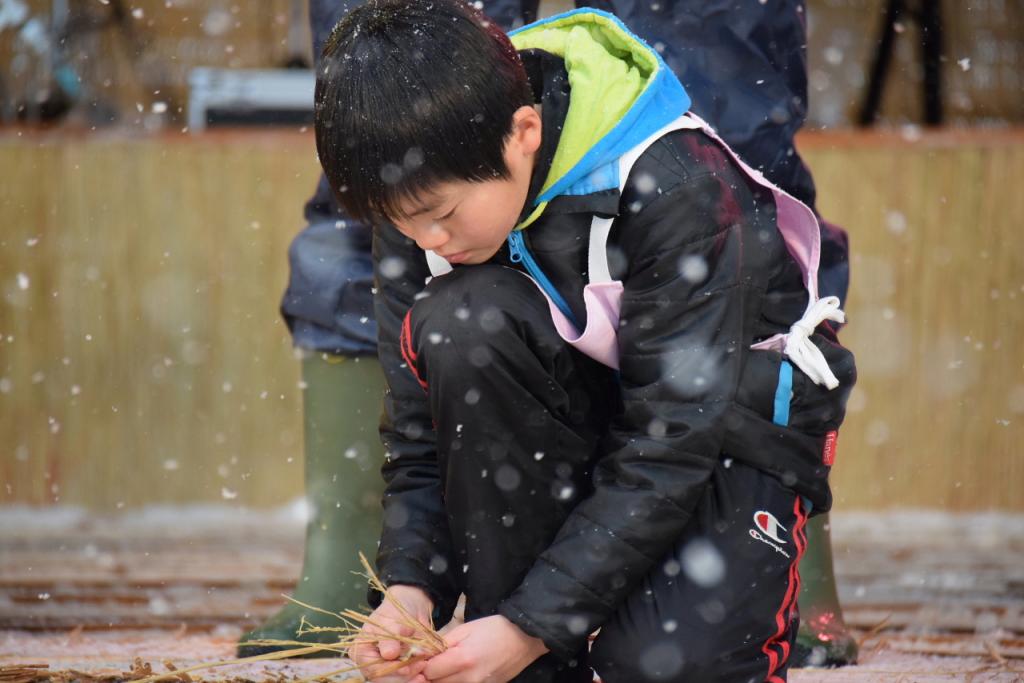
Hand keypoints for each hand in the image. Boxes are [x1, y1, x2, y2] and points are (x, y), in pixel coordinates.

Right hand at [349, 584, 434, 681]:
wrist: (410, 609)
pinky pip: (405, 680)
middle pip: (383, 679)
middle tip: (421, 671)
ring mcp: (385, 669)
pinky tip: (425, 678)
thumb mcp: (391, 621)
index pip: (372, 667)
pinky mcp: (398, 672)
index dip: (390, 671)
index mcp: (361, 651)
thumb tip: (389, 655)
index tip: (406, 669)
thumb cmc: (395, 612)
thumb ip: (390, 638)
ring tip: (424, 675)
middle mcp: (370, 664)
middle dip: (403, 678)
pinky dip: (414, 680)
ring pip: (395, 682)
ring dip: (410, 681)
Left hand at [418, 614, 548, 682]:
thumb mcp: (466, 628)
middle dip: (430, 675)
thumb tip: (424, 654)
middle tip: (433, 662)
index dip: (423, 664)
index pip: (429, 672)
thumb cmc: (495, 629)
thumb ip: (443, 642)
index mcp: (463, 659)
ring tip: (446, 667)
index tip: (424, 657)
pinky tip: (459, 672)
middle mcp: (469, 679)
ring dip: (442, 680)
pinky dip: (456, 682)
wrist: (524, 638)